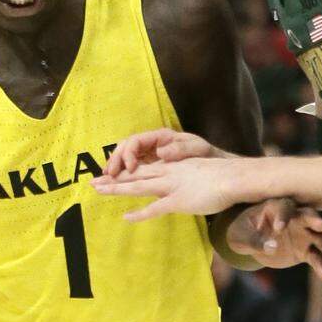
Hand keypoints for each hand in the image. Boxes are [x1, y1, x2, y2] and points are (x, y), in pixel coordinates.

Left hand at [91, 156, 245, 219]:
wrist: (234, 177)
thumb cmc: (222, 178)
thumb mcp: (198, 174)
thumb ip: (187, 180)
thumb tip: (182, 187)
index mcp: (172, 167)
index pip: (143, 168)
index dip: (125, 172)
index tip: (110, 174)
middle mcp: (168, 173)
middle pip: (135, 175)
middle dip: (113, 179)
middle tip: (93, 183)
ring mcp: (172, 186)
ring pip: (138, 186)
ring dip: (118, 189)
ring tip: (99, 191)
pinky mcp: (179, 200)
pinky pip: (156, 208)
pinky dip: (140, 214)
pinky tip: (126, 216)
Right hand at [104, 129, 221, 176]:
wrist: (214, 164)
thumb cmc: (205, 154)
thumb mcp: (196, 148)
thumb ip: (179, 149)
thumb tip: (161, 152)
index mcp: (160, 137)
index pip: (135, 141)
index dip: (128, 154)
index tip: (130, 168)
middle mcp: (151, 144)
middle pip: (125, 148)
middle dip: (115, 160)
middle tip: (108, 175)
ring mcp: (150, 156)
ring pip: (126, 159)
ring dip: (115, 168)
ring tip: (107, 180)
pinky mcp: (151, 168)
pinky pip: (133, 170)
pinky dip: (124, 176)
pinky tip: (117, 184)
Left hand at [226, 198, 321, 276]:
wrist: (249, 241)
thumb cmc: (243, 232)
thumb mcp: (241, 237)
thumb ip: (255, 241)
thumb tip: (272, 247)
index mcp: (275, 208)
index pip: (283, 208)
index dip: (282, 217)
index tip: (278, 229)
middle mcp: (293, 218)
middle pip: (308, 216)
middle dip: (314, 220)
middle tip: (321, 225)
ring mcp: (302, 234)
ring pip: (321, 236)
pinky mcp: (304, 250)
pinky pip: (316, 257)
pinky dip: (321, 266)